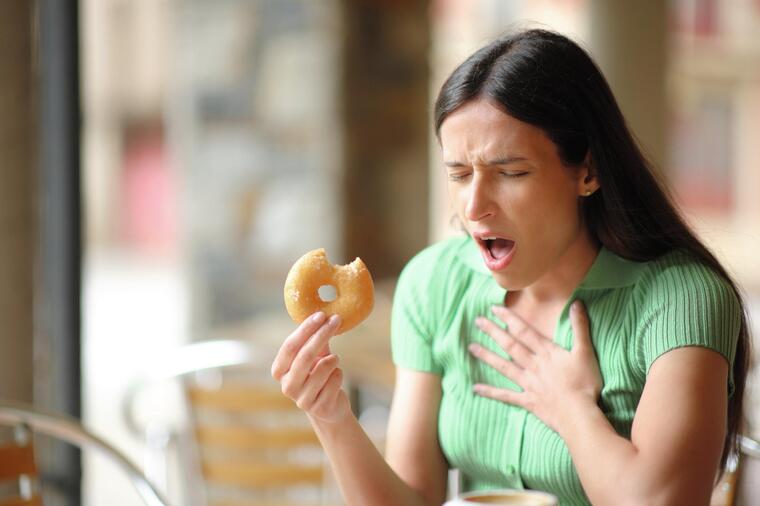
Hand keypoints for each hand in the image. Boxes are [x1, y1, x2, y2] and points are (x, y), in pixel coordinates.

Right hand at [271, 312, 350, 423]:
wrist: (329, 407)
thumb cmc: (319, 375)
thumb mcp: (314, 356)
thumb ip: (314, 340)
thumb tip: (323, 316)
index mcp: (280, 371)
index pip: (289, 346)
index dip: (305, 329)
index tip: (320, 314)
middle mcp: (287, 386)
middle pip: (305, 356)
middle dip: (322, 335)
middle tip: (336, 320)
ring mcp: (302, 399)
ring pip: (323, 368)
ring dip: (333, 359)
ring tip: (335, 360)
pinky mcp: (320, 408)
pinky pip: (335, 380)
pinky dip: (339, 374)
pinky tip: (335, 380)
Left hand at [468, 300, 601, 432]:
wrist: (579, 414)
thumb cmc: (586, 383)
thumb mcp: (585, 352)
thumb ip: (580, 327)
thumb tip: (577, 302)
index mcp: (547, 353)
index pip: (524, 331)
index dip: (509, 319)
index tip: (494, 309)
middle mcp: (533, 365)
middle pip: (510, 345)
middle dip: (493, 332)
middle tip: (477, 321)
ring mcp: (528, 383)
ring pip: (504, 367)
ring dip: (487, 356)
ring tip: (471, 347)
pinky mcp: (528, 401)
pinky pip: (506, 396)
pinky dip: (490, 392)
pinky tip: (475, 388)